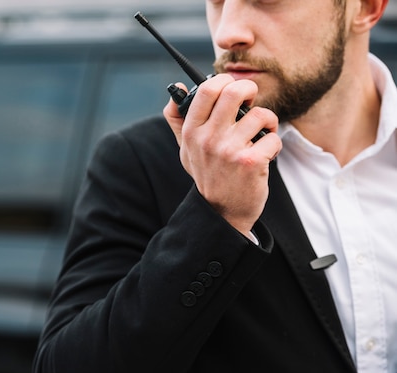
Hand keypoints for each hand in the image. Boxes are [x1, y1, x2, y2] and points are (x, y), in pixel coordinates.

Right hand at [163, 74, 281, 238]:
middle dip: (250, 90)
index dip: (224, 81)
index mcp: (192, 132)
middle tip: (252, 101)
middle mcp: (208, 139)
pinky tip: (266, 153)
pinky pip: (273, 137)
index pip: (206, 90)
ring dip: (268, 121)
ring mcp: (230, 150)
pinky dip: (274, 143)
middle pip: (235, 91)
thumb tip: (177, 88)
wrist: (222, 212)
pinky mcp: (251, 161)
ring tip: (263, 132)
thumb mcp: (186, 149)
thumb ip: (179, 119)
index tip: (232, 88)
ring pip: (260, 114)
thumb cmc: (208, 175)